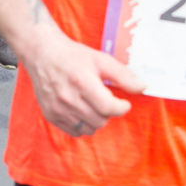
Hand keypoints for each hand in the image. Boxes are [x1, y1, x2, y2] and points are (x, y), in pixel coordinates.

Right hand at [17, 25, 145, 137]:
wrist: (42, 54)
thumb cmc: (73, 56)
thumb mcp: (101, 59)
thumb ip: (123, 75)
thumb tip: (143, 87)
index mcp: (82, 81)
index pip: (108, 108)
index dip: (121, 108)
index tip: (124, 103)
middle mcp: (67, 97)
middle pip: (100, 121)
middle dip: (108, 112)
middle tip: (105, 99)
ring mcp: (57, 108)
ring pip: (89, 128)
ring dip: (96, 119)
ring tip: (92, 104)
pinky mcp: (50, 115)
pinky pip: (75, 131)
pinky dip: (82, 124)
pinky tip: (81, 109)